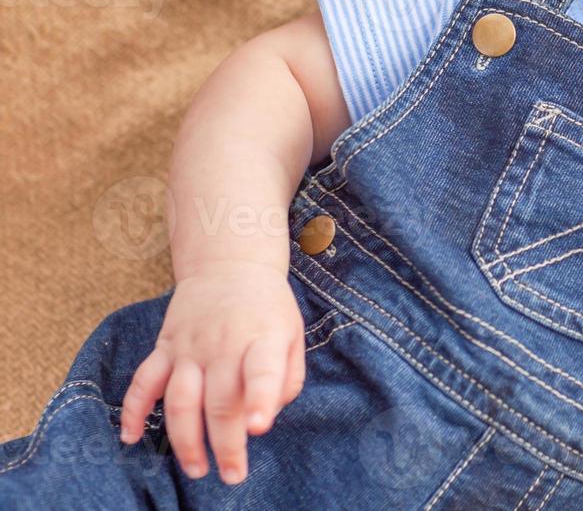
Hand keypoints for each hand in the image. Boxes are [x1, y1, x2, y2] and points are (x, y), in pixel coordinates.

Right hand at [118, 261, 305, 485]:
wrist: (229, 264)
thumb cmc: (267, 308)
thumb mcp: (292, 334)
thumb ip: (287, 378)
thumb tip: (264, 419)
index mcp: (262, 338)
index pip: (260, 371)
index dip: (258, 400)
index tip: (257, 429)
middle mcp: (223, 344)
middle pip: (219, 400)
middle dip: (225, 443)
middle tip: (233, 475)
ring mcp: (190, 347)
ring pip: (180, 399)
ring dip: (185, 439)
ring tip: (196, 469)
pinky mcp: (165, 347)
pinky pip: (144, 381)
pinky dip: (134, 410)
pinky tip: (130, 437)